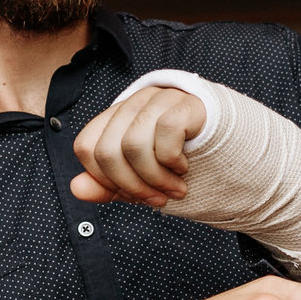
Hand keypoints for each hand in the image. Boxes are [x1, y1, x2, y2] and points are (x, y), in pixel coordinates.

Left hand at [70, 86, 207, 207]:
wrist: (224, 144)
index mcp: (114, 118)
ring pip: (134, 145)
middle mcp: (131, 103)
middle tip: (156, 200)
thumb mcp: (137, 177)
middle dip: (131, 186)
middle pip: (106, 151)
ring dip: (155, 178)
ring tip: (175, 190)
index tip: (130, 195)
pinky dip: (173, 160)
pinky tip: (183, 168)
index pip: (86, 147)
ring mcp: (158, 99)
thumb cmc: (175, 159)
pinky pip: (166, 133)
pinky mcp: (184, 103)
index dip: (104, 179)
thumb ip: (106, 184)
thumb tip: (76, 188)